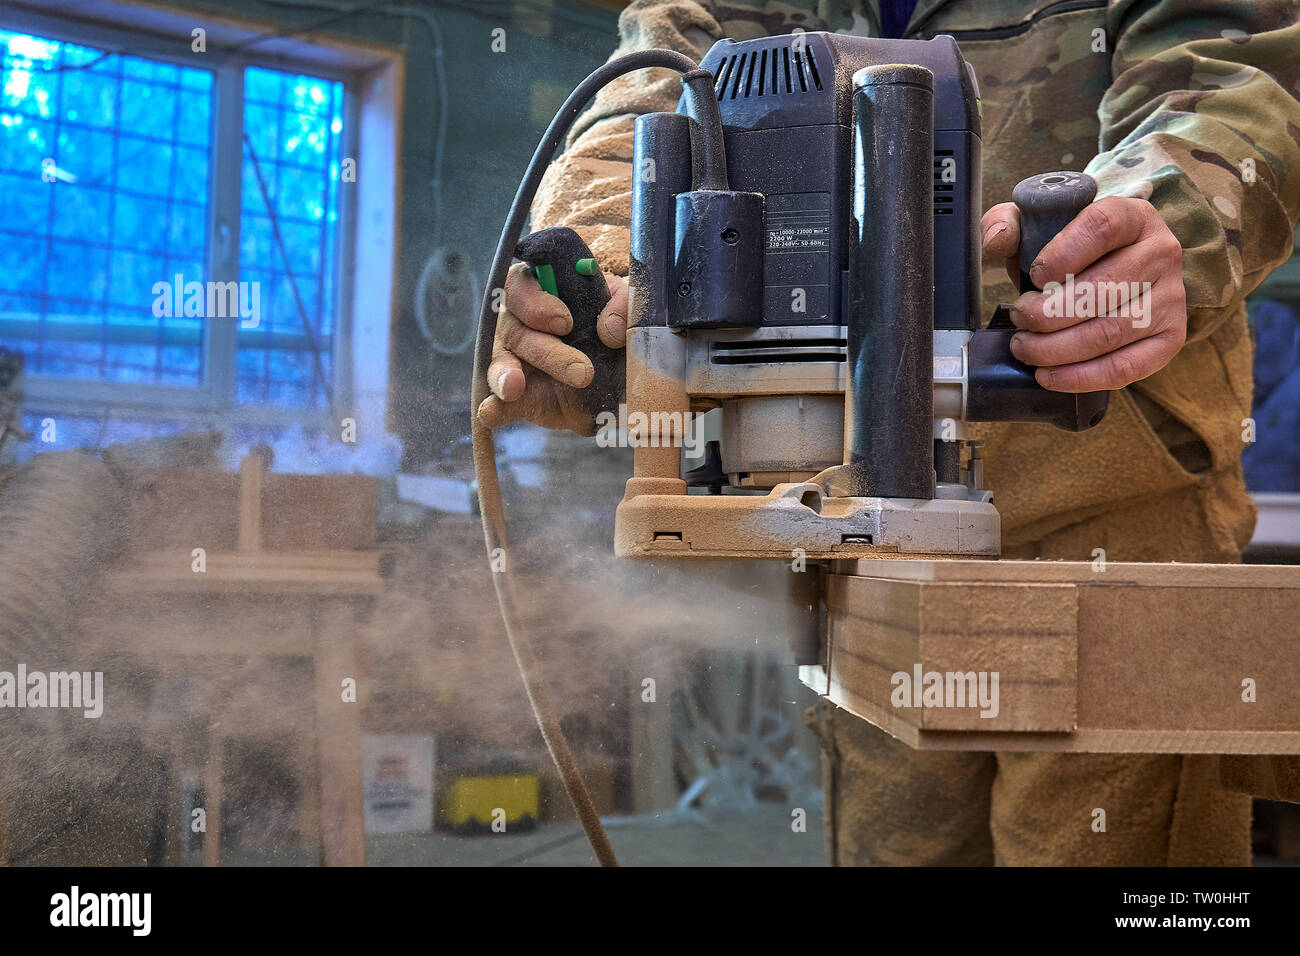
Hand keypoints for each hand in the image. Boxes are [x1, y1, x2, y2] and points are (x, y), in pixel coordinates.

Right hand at [475, 262, 627, 432]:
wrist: (622, 376)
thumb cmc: (616, 329)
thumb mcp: (626, 307)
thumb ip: (623, 306)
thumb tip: (609, 329)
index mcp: (541, 292)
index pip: (519, 285)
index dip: (534, 302)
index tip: (565, 323)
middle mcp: (518, 324)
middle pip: (513, 328)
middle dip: (544, 350)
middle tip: (583, 371)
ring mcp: (513, 362)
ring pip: (499, 363)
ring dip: (506, 374)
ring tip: (515, 387)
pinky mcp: (518, 398)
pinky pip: (495, 402)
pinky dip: (491, 408)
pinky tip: (489, 411)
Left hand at [981, 196, 1187, 391]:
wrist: (1119, 270)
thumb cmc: (1073, 250)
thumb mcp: (1040, 223)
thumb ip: (1008, 223)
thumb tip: (996, 242)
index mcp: (1133, 216)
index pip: (1102, 227)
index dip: (1060, 256)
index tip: (1033, 276)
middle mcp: (1161, 253)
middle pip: (1102, 289)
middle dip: (1046, 314)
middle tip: (1019, 320)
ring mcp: (1171, 298)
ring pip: (1109, 332)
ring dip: (1055, 348)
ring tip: (1025, 347)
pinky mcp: (1170, 338)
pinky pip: (1125, 368)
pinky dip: (1079, 378)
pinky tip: (1047, 375)